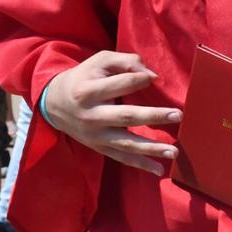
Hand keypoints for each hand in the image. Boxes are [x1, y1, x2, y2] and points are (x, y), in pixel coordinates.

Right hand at [42, 51, 181, 173]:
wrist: (53, 104)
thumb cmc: (84, 78)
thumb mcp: (99, 62)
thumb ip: (125, 62)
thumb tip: (152, 76)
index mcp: (89, 91)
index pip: (120, 85)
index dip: (139, 79)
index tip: (153, 78)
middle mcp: (91, 115)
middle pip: (125, 116)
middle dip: (153, 116)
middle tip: (178, 115)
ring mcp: (95, 135)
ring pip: (126, 143)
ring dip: (151, 148)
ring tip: (174, 151)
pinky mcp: (99, 147)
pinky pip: (121, 158)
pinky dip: (141, 164)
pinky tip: (160, 169)